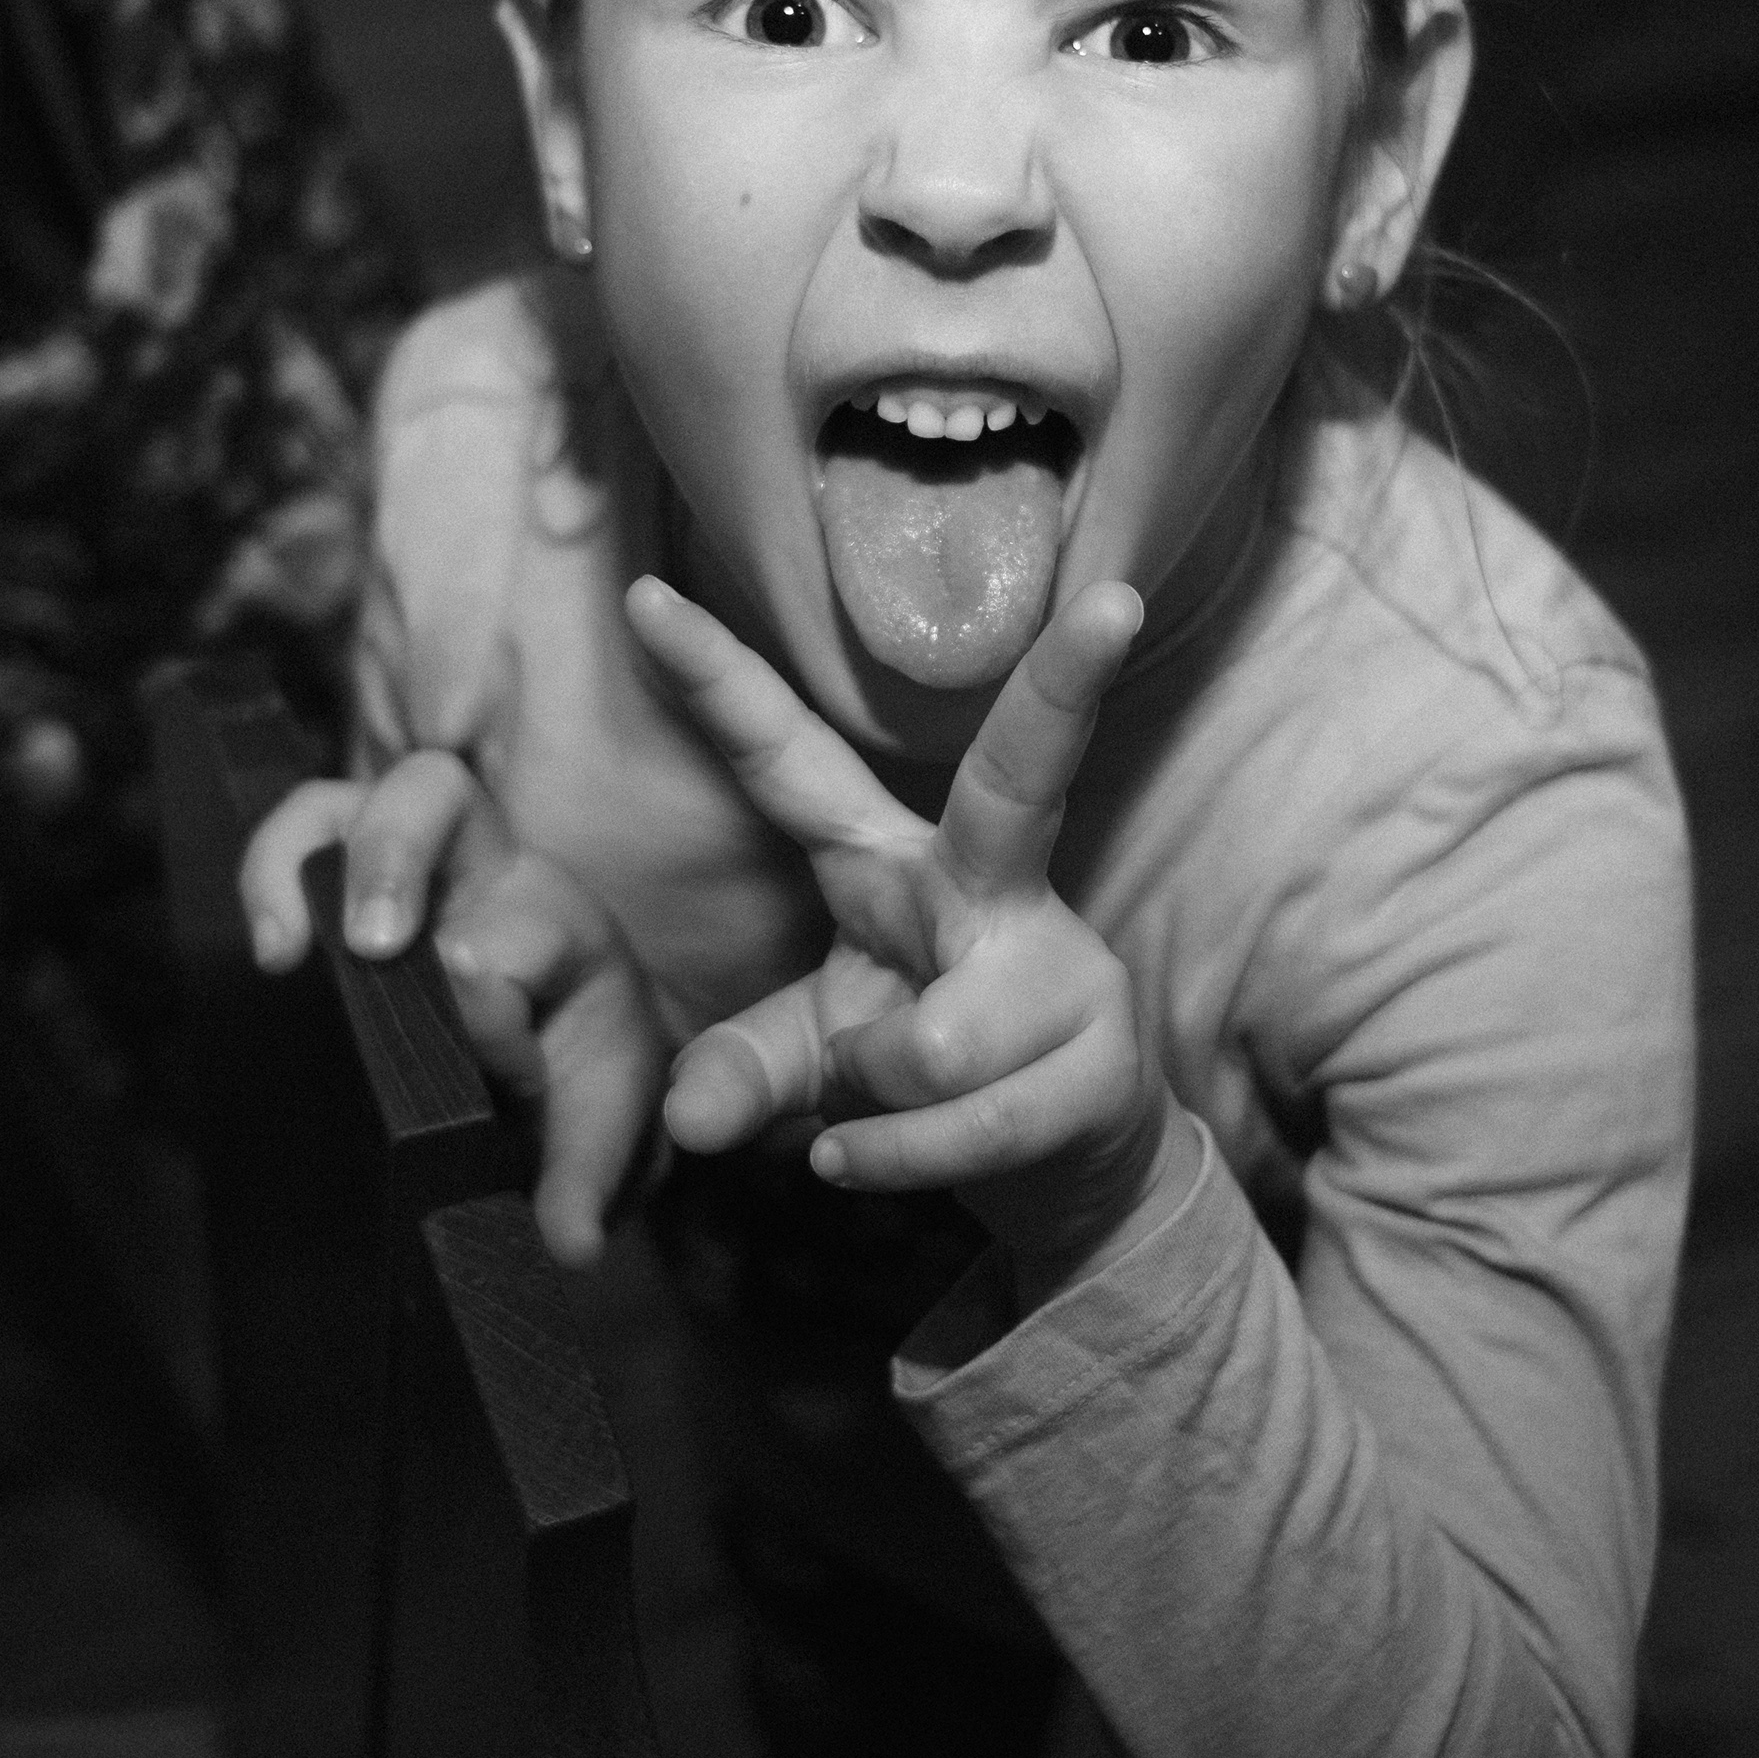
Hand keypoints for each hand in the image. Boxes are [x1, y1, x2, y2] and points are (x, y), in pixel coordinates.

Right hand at [239, 751, 666, 1268]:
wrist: (565, 1063)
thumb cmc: (581, 1082)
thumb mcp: (602, 1132)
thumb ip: (589, 1176)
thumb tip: (568, 1243)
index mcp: (566, 930)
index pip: (516, 936)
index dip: (491, 1012)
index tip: (492, 1083)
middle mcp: (492, 872)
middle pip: (439, 796)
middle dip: (392, 858)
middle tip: (369, 946)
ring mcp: (418, 865)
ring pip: (349, 796)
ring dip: (308, 858)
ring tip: (285, 946)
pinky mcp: (354, 877)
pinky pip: (305, 835)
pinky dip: (272, 873)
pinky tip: (268, 952)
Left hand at [623, 575, 1178, 1302]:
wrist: (1071, 1164)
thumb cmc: (923, 1076)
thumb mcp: (812, 1057)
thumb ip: (743, 1069)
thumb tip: (688, 1122)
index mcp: (891, 858)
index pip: (789, 759)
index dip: (714, 682)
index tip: (642, 593)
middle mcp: (988, 884)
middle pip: (1018, 777)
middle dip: (1064, 684)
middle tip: (1116, 602)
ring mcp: (1061, 965)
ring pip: (924, 1048)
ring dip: (868, 1110)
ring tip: (877, 1114)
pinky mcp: (1107, 1056)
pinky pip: (963, 1125)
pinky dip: (899, 1162)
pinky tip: (883, 1154)